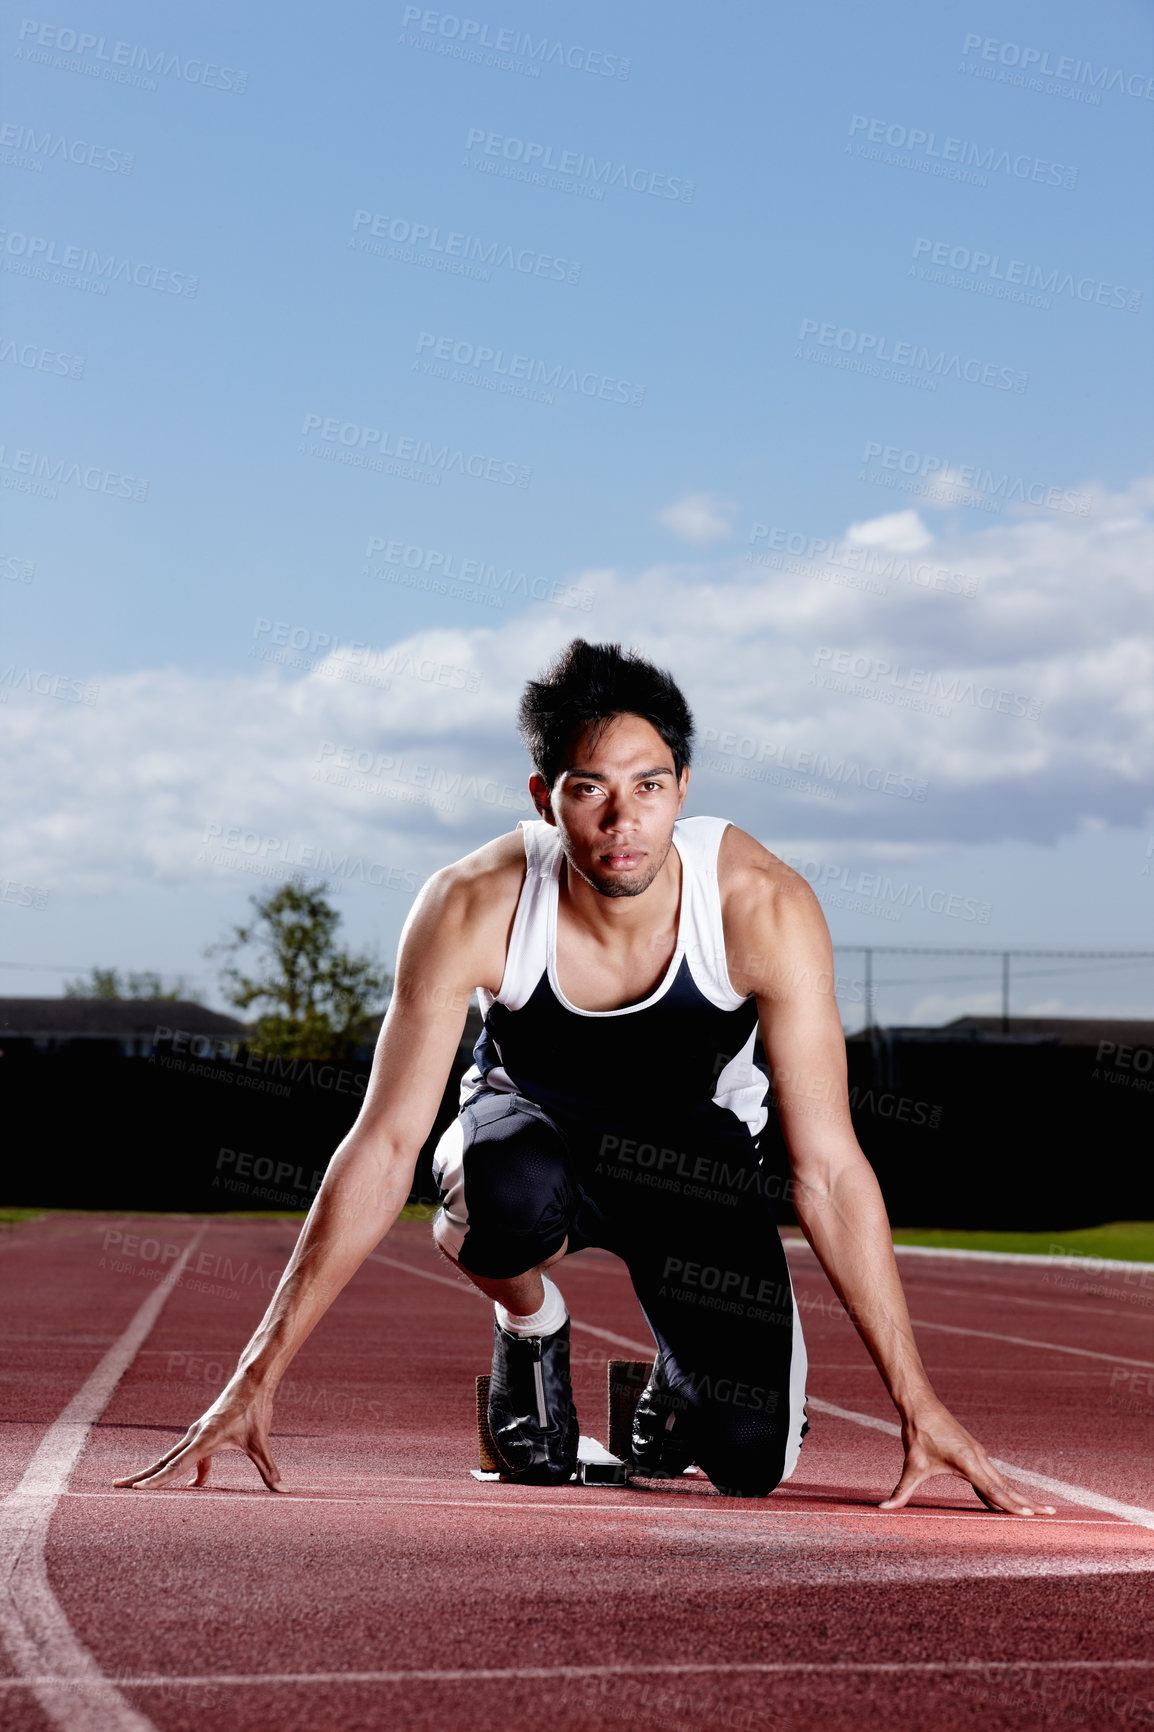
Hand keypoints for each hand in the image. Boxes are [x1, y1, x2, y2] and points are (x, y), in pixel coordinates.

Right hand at [114, 1376, 282, 1491]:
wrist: (252, 1381)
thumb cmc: (255, 1409)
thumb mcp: (261, 1442)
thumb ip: (269, 1469)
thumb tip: (283, 1491)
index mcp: (204, 1438)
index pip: (177, 1465)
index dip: (158, 1480)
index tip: (137, 1490)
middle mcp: (194, 1436)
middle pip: (163, 1461)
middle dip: (140, 1477)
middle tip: (115, 1488)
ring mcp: (196, 1434)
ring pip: (169, 1458)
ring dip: (152, 1473)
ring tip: (132, 1486)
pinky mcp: (202, 1433)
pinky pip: (186, 1455)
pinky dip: (181, 1469)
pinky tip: (195, 1484)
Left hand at [879, 1399, 1054, 1516]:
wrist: (922, 1407)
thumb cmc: (918, 1435)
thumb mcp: (911, 1465)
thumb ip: (901, 1491)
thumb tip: (883, 1509)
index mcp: (968, 1462)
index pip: (993, 1489)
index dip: (1010, 1504)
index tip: (1029, 1515)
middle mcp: (979, 1458)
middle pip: (1007, 1487)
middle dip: (1027, 1503)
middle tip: (1050, 1514)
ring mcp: (979, 1456)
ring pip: (1003, 1482)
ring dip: (1020, 1496)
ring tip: (1040, 1510)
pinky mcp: (976, 1455)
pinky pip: (995, 1477)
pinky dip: (1006, 1490)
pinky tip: (1012, 1501)